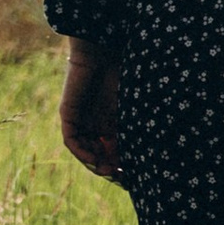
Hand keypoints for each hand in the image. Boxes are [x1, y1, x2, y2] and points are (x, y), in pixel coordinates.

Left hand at [60, 39, 124, 179]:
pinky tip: (95, 160)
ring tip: (109, 171)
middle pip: (99, 152)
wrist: (105, 47)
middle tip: (122, 177)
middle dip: (110, 167)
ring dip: (95, 163)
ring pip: (85, 149)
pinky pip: (72, 141)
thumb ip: (137, 127)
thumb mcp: (134, 107)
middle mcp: (94, 121)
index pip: (113, 149)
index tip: (133, 174)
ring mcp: (80, 118)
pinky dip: (83, 152)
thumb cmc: (126, 71)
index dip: (123, 163)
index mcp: (111, 119)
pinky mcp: (68, 114)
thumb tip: (154, 153)